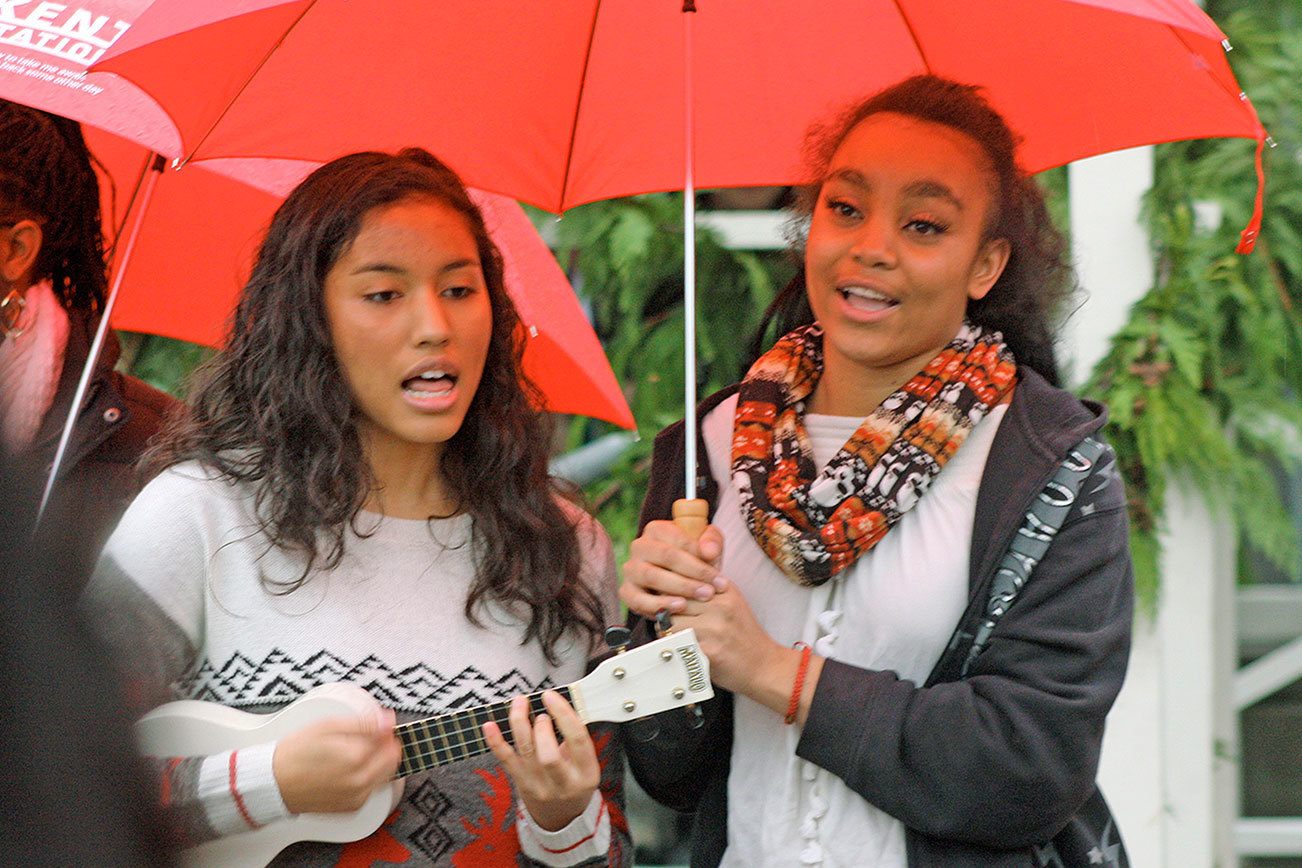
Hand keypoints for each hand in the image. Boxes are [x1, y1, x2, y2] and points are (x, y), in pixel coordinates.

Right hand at [273, 707, 400, 813]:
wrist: (273, 784)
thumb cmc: (296, 753)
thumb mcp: (327, 726)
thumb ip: (363, 722)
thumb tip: (388, 720)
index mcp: (355, 758)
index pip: (389, 739)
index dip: (383, 727)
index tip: (374, 723)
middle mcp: (359, 781)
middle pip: (393, 758)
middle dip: (384, 745)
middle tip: (366, 737)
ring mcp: (357, 797)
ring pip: (386, 775)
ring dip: (378, 761)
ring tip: (355, 753)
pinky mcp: (352, 807)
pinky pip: (372, 789)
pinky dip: (368, 777)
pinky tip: (349, 770)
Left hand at [483, 691, 598, 831]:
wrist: (561, 817)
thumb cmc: (575, 780)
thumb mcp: (586, 764)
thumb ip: (575, 738)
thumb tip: (558, 704)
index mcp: (586, 773)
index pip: (577, 739)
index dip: (563, 714)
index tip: (550, 696)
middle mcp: (563, 782)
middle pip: (549, 754)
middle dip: (542, 727)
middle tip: (541, 714)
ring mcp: (539, 785)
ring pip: (526, 751)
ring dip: (520, 722)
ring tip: (520, 703)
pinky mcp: (521, 783)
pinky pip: (506, 760)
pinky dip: (496, 741)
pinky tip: (489, 725)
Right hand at [620, 520, 726, 616]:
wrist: (683, 587)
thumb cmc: (696, 561)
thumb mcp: (708, 547)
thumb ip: (712, 543)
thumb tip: (708, 551)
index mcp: (656, 530)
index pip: (677, 538)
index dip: (699, 555)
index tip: (718, 573)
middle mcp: (639, 546)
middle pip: (666, 556)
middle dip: (693, 573)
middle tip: (712, 589)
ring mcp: (631, 569)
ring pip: (652, 576)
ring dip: (680, 588)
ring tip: (701, 597)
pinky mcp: (627, 591)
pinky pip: (638, 599)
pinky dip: (659, 605)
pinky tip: (680, 607)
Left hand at [672, 576, 781, 695]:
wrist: (764, 666)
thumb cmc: (743, 636)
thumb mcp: (732, 602)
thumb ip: (707, 588)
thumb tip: (672, 581)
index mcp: (725, 589)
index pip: (685, 579)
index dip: (670, 589)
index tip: (666, 598)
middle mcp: (721, 605)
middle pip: (675, 599)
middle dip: (666, 609)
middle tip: (665, 619)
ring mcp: (715, 627)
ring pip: (672, 621)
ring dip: (666, 629)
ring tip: (671, 634)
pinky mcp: (709, 649)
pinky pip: (677, 643)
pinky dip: (673, 645)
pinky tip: (679, 648)